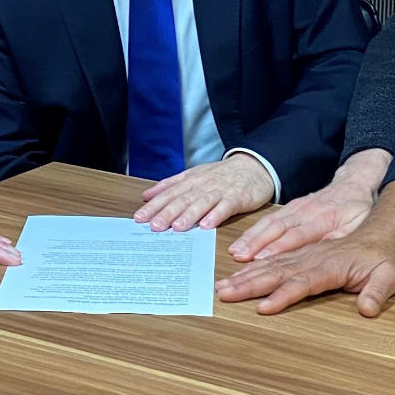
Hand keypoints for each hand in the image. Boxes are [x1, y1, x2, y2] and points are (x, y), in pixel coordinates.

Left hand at [133, 154, 274, 231]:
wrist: (254, 166)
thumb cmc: (221, 175)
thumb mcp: (193, 175)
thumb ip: (170, 185)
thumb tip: (147, 195)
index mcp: (190, 180)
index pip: (169, 193)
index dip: (154, 206)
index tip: (139, 218)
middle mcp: (203, 185)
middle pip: (182, 199)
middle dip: (167, 212)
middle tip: (154, 226)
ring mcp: (220, 191)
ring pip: (202, 203)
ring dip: (189, 215)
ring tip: (177, 227)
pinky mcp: (237, 197)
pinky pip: (225, 207)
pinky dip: (216, 215)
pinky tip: (207, 225)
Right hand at [214, 227, 394, 316]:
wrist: (384, 226)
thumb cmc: (387, 256)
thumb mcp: (392, 274)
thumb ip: (378, 291)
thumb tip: (367, 309)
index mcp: (333, 263)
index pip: (304, 281)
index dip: (284, 295)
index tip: (263, 307)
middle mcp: (314, 256)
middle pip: (277, 270)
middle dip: (250, 283)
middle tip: (224, 295)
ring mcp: (306, 252)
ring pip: (271, 262)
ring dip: (247, 274)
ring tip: (224, 286)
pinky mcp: (303, 251)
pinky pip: (274, 256)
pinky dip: (255, 264)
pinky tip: (240, 271)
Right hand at [228, 149, 389, 261]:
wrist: (354, 183)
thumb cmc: (358, 210)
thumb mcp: (360, 225)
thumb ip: (343, 240)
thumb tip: (329, 256)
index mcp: (326, 219)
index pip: (299, 236)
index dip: (279, 248)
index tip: (261, 260)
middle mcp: (306, 212)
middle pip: (277, 229)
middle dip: (256, 244)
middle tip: (239, 258)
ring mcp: (296, 208)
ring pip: (269, 223)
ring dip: (251, 238)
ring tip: (234, 252)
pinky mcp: (290, 207)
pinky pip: (268, 219)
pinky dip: (253, 232)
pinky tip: (241, 243)